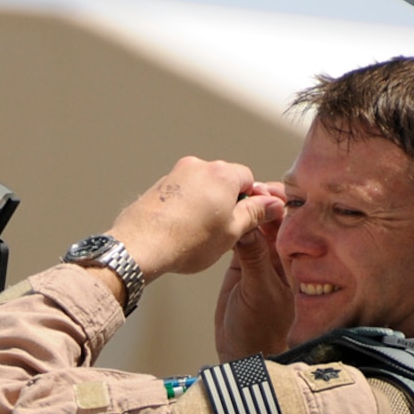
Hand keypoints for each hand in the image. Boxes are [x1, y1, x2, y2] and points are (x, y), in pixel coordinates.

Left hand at [106, 157, 284, 282]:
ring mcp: (176, 174)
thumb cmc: (186, 241)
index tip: (247, 218)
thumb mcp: (231, 231)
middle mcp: (198, 167)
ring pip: (202, 187)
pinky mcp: (159, 186)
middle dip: (228, 201)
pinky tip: (182, 229)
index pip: (248, 178)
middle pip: (224, 180)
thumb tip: (273, 205)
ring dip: (206, 205)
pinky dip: (186, 207)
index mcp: (222, 173)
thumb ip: (255, 214)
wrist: (140, 246)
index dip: (251, 200)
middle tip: (224, 230)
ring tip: (199, 233)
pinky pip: (182, 193)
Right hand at [214, 181, 293, 361]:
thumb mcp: (258, 293)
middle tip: (246, 187)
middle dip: (261, 198)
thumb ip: (254, 259)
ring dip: (245, 209)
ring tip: (233, 195)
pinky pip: (239, 236)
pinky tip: (224, 214)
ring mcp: (260, 257)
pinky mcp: (241, 263)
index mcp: (294, 258)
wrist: (242, 354)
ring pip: (255, 222)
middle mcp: (280, 254)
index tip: (264, 189)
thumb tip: (249, 224)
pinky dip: (233, 224)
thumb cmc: (261, 331)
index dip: (280, 201)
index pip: (291, 220)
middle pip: (273, 215)